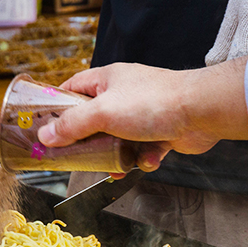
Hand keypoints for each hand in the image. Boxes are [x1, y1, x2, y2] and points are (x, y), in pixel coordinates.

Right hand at [37, 61, 247, 170]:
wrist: (202, 112)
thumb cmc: (153, 103)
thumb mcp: (103, 113)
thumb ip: (72, 125)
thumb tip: (45, 136)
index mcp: (107, 80)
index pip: (72, 88)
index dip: (57, 105)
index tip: (45, 125)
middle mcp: (124, 94)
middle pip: (93, 119)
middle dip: (88, 141)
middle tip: (77, 157)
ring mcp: (142, 113)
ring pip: (118, 140)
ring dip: (117, 156)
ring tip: (116, 166)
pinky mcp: (160, 131)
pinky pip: (142, 149)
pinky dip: (143, 158)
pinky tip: (148, 159)